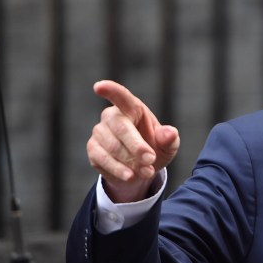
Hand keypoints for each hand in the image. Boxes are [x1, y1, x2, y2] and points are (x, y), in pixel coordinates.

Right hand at [87, 80, 179, 202]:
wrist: (140, 169)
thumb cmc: (155, 149)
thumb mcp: (168, 146)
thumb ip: (169, 139)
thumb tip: (169, 133)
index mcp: (132, 108)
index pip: (120, 96)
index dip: (110, 90)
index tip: (99, 87)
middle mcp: (112, 116)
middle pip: (120, 126)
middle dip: (136, 145)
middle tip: (150, 159)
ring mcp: (100, 132)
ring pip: (112, 145)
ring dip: (130, 161)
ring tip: (146, 171)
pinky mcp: (93, 149)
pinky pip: (102, 159)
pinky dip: (118, 169)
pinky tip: (130, 176)